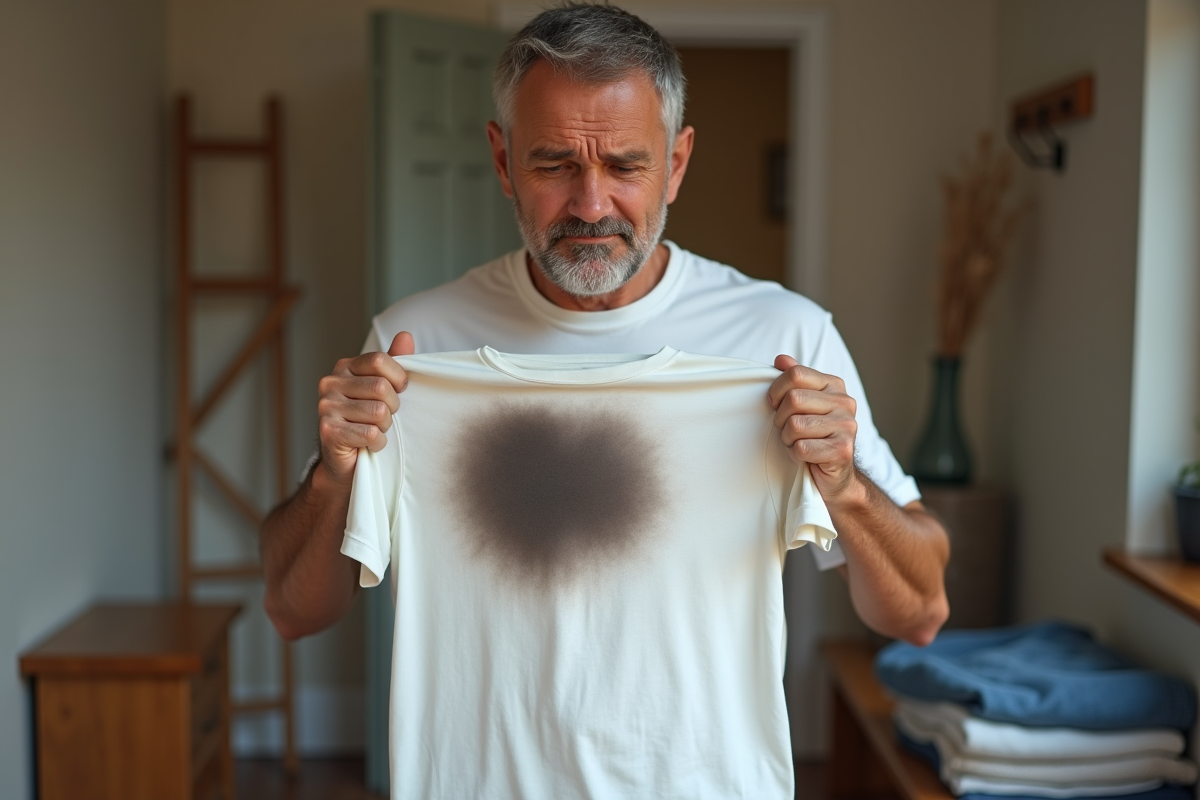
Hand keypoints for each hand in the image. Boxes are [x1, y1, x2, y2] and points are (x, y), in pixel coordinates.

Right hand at [316, 331, 413, 484]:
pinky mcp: (328, 431)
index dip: (399, 378)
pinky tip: (369, 444)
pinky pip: (371, 434)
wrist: (345, 461)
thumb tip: (405, 336)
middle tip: (384, 417)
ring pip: (379, 413)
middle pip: (381, 388)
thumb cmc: (366, 421)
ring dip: (385, 427)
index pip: (379, 360)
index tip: (400, 391)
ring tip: (374, 429)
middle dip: (393, 407)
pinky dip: (378, 443)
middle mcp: (330, 383)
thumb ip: (394, 362)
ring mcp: (326, 407)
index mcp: (344, 367)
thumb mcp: (382, 388)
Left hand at [768, 355, 858, 499]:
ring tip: (798, 442)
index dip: (776, 390)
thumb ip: (795, 380)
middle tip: (787, 429)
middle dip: (781, 418)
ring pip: (794, 425)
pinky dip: (795, 455)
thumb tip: (781, 359)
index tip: (775, 404)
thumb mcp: (804, 404)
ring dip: (788, 438)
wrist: (836, 475)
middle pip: (793, 399)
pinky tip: (805, 456)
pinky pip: (801, 448)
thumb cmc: (814, 435)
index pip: (795, 374)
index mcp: (834, 385)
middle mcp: (844, 402)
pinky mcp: (842, 450)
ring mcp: (846, 426)